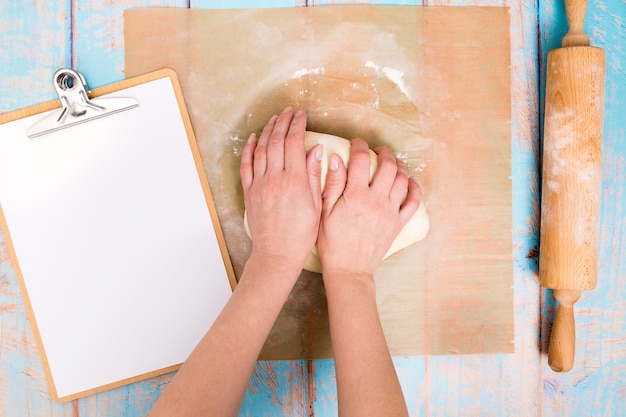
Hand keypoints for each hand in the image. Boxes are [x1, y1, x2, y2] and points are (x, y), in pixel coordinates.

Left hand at [240, 107, 322, 267]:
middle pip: (276, 141)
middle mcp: (275, 178)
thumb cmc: (302, 234)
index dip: (297, 126)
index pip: (294, 143)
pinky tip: (252, 138)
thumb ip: (314, 175)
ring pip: (260, 149)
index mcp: (295, 181)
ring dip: (267, 131)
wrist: (278, 253)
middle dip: (282, 122)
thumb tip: (315, 149)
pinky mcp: (250, 192)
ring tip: (274, 119)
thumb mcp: (316, 205)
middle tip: (288, 111)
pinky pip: (246, 165)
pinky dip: (248, 149)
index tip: (302, 116)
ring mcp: (260, 184)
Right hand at [317, 139, 420, 275]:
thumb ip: (332, 184)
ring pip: (403, 180)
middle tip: (378, 150)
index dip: (359, 146)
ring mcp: (390, 212)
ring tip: (392, 162)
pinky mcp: (398, 223)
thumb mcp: (324, 212)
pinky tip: (410, 181)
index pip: (361, 160)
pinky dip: (414, 188)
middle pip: (388, 166)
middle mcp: (376, 200)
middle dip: (384, 152)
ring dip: (399, 166)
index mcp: (356, 196)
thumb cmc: (332, 242)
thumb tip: (337, 159)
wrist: (349, 268)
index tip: (356, 143)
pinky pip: (413, 202)